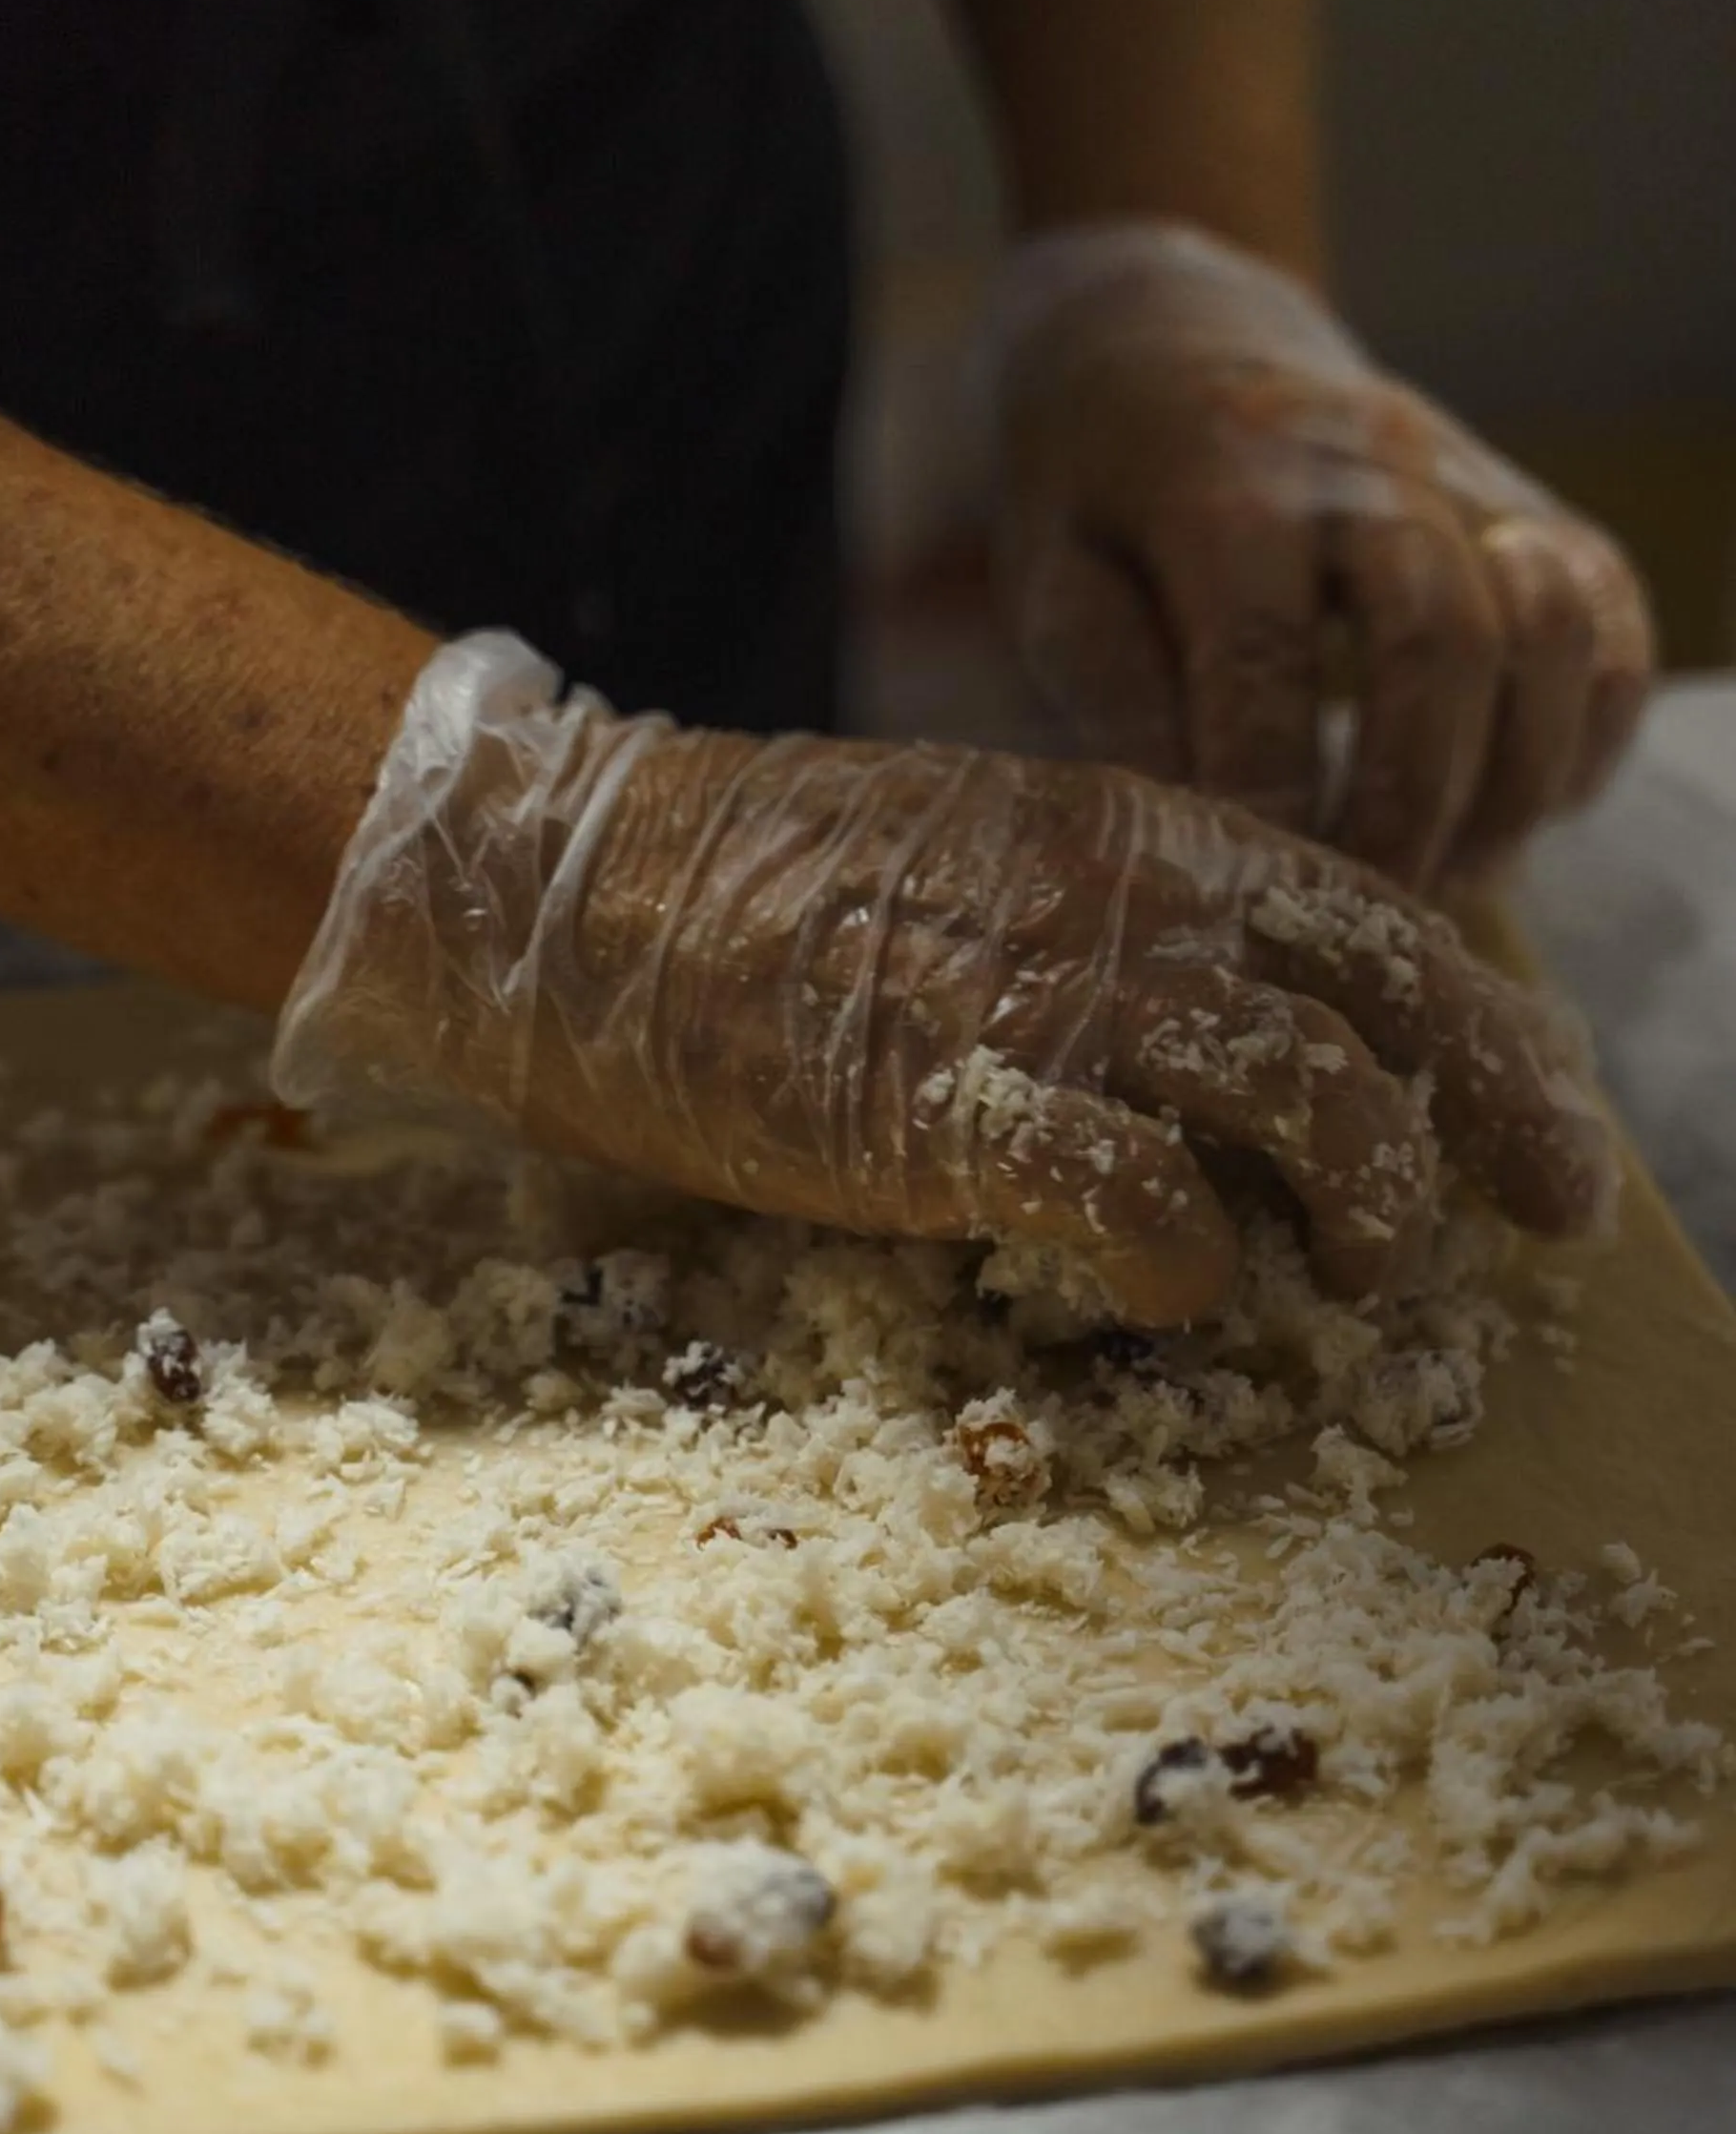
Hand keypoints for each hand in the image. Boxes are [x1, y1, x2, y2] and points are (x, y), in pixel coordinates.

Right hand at [273, 634, 1611, 1328]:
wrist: (585, 893)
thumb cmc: (774, 898)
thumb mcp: (988, 864)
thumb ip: (1123, 936)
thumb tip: (1243, 1060)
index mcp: (1144, 836)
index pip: (1381, 930)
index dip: (1493, 1050)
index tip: (1549, 1154)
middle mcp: (1127, 903)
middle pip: (1383, 1014)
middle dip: (1485, 1134)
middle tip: (1512, 1230)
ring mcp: (1044, 1001)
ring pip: (1304, 1100)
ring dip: (1361, 1209)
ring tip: (1356, 1281)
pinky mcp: (950, 1113)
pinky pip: (1138, 1201)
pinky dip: (1188, 1269)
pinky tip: (1172, 1298)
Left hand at [990, 221, 1654, 891]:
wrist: (1178, 347)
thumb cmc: (1099, 497)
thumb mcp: (1054, 582)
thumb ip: (1115, 694)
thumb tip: (1199, 829)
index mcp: (1226, 475)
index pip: (1265, 651)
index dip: (1264, 792)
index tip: (1245, 892)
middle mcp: (1370, 464)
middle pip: (1439, 642)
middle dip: (1402, 807)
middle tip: (1359, 915)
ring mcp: (1470, 483)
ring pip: (1548, 636)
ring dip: (1505, 789)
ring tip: (1439, 884)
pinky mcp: (1535, 519)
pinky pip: (1610, 635)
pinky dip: (1577, 746)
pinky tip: (1504, 822)